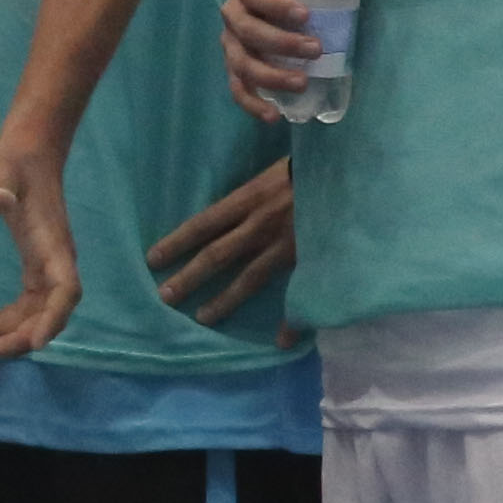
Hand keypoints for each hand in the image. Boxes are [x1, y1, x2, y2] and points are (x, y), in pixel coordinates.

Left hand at [0, 125, 79, 358]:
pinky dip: (5, 320)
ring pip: (36, 314)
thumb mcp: (0, 167)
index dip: (54, 318)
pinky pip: (26, 305)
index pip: (65, 289)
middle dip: (21, 337)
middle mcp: (56, 261)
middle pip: (49, 312)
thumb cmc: (13, 160)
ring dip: (9, 333)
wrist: (26, 153)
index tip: (37, 343)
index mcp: (53, 243)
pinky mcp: (35, 267)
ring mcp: (47, 266)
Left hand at [146, 160, 297, 327]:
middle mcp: (260, 224)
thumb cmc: (309, 163)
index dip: (177, 242)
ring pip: (248, 279)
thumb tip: (232, 208)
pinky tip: (282, 339)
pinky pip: (298, 292)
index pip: (202, 224)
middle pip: (216, 256)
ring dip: (224, 301)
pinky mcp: (309, 257)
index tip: (153, 259)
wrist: (348, 169)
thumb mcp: (272, 170)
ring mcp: (285, 244)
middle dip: (189, 278)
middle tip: (164, 297)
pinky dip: (292, 319)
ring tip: (203, 318)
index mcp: (248, 199)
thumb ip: (253, 192)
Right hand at [216, 0, 331, 120]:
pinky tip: (273, 117)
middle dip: (280, 42)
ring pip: (241, 63)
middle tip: (316, 50)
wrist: (271, 10)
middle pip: (247, 30)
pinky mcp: (234, 71)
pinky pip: (237, 90)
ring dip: (269, 76)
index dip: (274, 3)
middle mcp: (233, 15)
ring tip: (301, 84)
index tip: (305, 15)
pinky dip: (252, 104)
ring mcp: (230, 46)